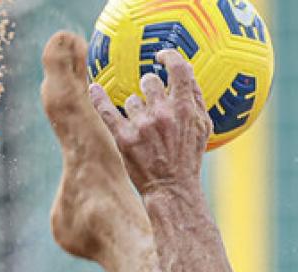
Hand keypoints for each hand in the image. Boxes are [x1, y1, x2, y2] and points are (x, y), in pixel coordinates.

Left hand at [88, 49, 211, 196]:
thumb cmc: (189, 159)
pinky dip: (99, 98)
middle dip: (149, 89)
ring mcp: (142, 125)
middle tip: (151, 102)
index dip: (169, 56)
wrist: (173, 189)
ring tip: (143, 129)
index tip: (162, 56)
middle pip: (149, 82)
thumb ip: (196, 99)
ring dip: (135, 110)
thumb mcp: (203, 128)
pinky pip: (107, 110)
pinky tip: (94, 88)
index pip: (178, 68)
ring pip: (131, 101)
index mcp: (184, 107)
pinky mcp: (124, 137)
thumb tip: (187, 71)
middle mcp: (162, 113)